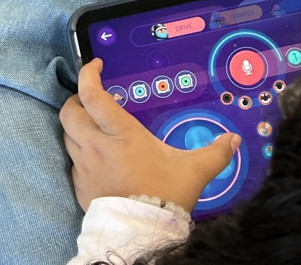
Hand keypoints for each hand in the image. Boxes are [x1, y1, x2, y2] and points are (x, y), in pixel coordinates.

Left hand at [59, 58, 240, 213]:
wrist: (143, 236)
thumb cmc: (164, 196)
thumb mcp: (193, 171)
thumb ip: (214, 153)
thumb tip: (233, 141)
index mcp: (120, 133)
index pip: (92, 94)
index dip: (88, 74)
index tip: (96, 66)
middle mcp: (96, 145)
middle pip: (70, 111)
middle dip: (76, 99)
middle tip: (91, 98)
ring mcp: (85, 166)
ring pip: (67, 135)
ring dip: (76, 126)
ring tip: (93, 126)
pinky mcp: (80, 186)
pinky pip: (73, 162)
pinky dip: (80, 154)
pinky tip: (95, 158)